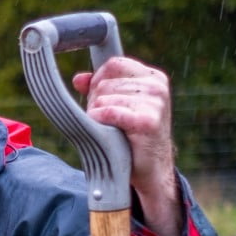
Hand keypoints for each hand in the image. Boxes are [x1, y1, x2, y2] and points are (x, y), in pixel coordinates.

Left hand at [74, 57, 183, 235]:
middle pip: (105, 81)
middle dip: (95, 101)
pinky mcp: (148, 121)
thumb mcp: (118, 107)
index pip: (114, 64)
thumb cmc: (133, 138)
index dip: (98, 80)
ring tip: (110, 129)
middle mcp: (157, 86)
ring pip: (103, 96)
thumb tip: (78, 78)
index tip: (98, 98)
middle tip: (106, 121)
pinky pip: (108, 111)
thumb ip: (99, 89)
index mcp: (153, 78)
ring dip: (97, 114)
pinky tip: (107, 132)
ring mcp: (155, 103)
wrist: (152, 171)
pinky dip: (100, 121)